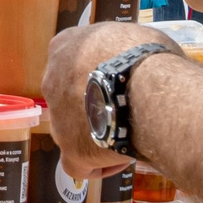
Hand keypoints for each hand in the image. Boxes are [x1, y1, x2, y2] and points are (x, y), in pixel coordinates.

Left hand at [41, 20, 175, 179]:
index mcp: (65, 47)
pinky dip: (97, 165)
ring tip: (129, 134)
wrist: (149, 90)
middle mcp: (52, 80)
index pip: (74, 60)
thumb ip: (125, 50)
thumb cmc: (148, 57)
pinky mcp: (70, 149)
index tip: (119, 81)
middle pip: (69, 95)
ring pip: (71, 129)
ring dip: (95, 132)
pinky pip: (78, 164)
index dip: (97, 72)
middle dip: (95, 103)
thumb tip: (140, 60)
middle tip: (125, 108)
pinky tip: (122, 158)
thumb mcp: (138, 38)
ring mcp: (58, 117)